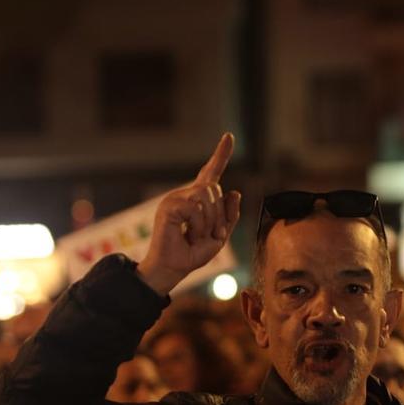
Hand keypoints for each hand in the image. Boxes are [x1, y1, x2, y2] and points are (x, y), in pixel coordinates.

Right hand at [141, 133, 241, 294]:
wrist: (173, 269)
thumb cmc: (193, 253)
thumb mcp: (219, 236)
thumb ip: (229, 216)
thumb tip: (235, 192)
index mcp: (197, 199)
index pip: (211, 172)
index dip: (221, 154)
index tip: (229, 136)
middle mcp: (185, 194)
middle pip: (214, 188)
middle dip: (219, 215)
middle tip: (211, 235)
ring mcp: (175, 198)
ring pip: (206, 195)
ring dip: (210, 221)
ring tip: (198, 236)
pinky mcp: (168, 206)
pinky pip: (195, 207)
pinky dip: (199, 225)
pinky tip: (189, 235)